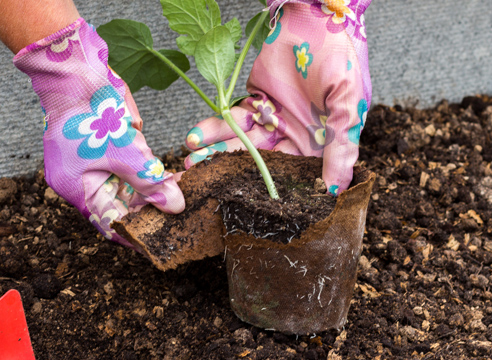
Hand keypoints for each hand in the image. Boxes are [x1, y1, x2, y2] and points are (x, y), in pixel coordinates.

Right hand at [14, 19, 184, 246]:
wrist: (79, 71)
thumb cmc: (90, 111)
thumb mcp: (123, 151)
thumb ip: (149, 180)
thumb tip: (175, 206)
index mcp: (78, 188)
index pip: (110, 222)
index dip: (135, 234)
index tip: (160, 241)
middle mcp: (87, 181)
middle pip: (123, 207)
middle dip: (151, 210)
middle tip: (179, 215)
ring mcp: (99, 164)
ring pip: (131, 188)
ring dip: (155, 192)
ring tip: (182, 196)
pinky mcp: (113, 150)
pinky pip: (134, 169)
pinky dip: (152, 174)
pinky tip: (175, 178)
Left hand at [185, 0, 370, 194]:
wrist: (315, 15)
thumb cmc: (341, 57)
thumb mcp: (349, 102)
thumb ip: (342, 143)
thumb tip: (337, 188)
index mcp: (318, 143)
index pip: (294, 175)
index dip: (271, 189)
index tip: (246, 202)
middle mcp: (293, 136)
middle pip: (261, 162)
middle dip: (233, 173)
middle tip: (205, 183)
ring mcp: (272, 119)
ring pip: (241, 143)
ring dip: (217, 152)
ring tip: (193, 163)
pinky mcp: (254, 101)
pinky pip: (231, 119)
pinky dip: (214, 128)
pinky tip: (196, 138)